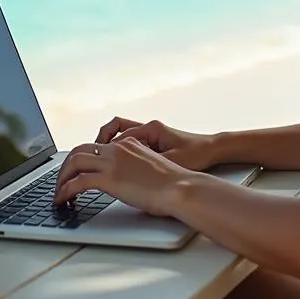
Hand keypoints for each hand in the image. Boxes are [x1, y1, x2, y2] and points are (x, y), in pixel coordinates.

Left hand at [52, 137, 189, 216]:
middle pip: (80, 150)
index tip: (76, 172)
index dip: (82, 160)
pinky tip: (62, 200)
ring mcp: (112, 162)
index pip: (97, 147)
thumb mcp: (150, 169)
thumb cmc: (172, 184)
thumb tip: (127, 184)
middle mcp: (118, 148)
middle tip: (60, 183)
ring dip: (61, 178)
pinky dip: (65, 190)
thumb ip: (134, 170)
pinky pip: (77, 182)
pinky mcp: (109, 178)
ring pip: (74, 161)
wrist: (179, 188)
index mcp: (129, 144)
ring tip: (58, 193)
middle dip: (66, 167)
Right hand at [94, 116, 219, 171]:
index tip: (91, 161)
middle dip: (99, 144)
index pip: (118, 136)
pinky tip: (118, 167)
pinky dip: (120, 151)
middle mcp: (148, 128)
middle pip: (114, 130)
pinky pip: (130, 143)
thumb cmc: (196, 153)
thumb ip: (148, 162)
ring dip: (109, 146)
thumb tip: (128, 170)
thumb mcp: (171, 160)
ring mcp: (150, 134)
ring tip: (99, 164)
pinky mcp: (153, 142)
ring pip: (120, 136)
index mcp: (150, 129)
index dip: (103, 148)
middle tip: (87, 161)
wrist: (213, 150)